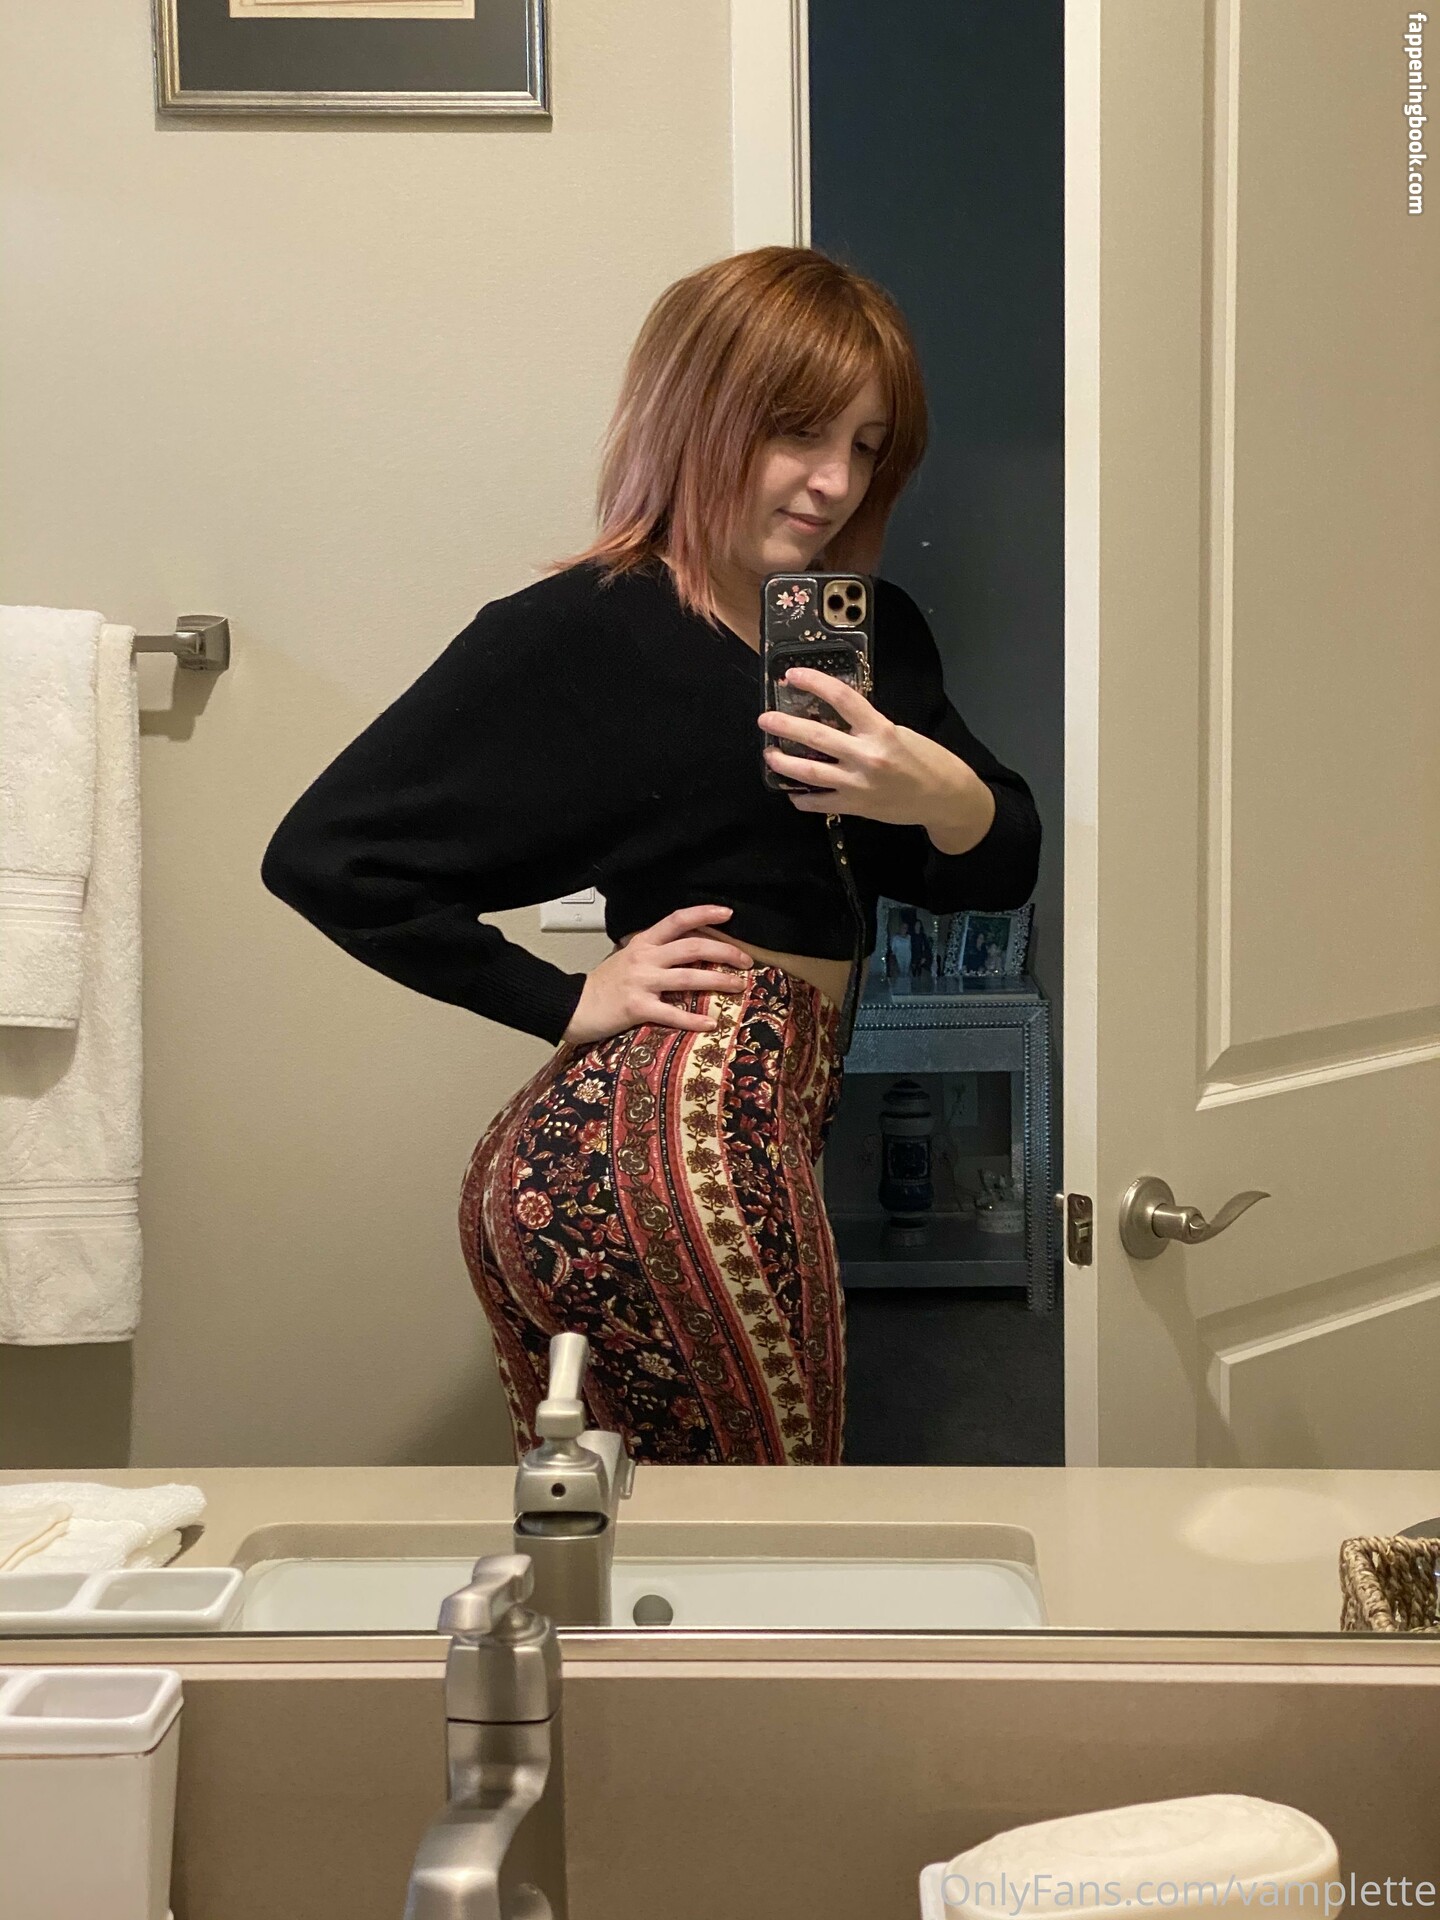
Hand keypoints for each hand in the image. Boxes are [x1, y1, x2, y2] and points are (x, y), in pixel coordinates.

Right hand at [561, 904, 754, 1046]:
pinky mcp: (637, 1008)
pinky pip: (672, 1013)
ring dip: (719, 980)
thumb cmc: (602, 984)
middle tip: (747, 960)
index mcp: (643, 942)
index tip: (729, 912)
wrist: (572, 1005)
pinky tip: (712, 1023)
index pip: (677, 919)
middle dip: (725, 951)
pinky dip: (693, 1019)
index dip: (705, 913)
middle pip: (693, 947)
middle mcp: (645, 958)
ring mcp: (641, 982)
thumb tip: (684, 950)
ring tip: (739, 986)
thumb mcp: (627, 957)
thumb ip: (653, 952)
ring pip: (689, 976)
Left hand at [757, 666, 995, 851]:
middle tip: (766, 719)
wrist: (944, 799)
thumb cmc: (927, 761)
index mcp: (880, 731)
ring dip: (783, 762)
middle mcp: (866, 756)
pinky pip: (818, 803)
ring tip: (769, 754)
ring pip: (809, 771)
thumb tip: (837, 717)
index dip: (815, 683)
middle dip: (785, 726)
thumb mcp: (901, 733)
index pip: (842, 698)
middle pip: (815, 735)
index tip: (794, 675)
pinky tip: (792, 790)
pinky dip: (801, 797)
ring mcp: (857, 784)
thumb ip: (869, 727)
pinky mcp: (855, 807)